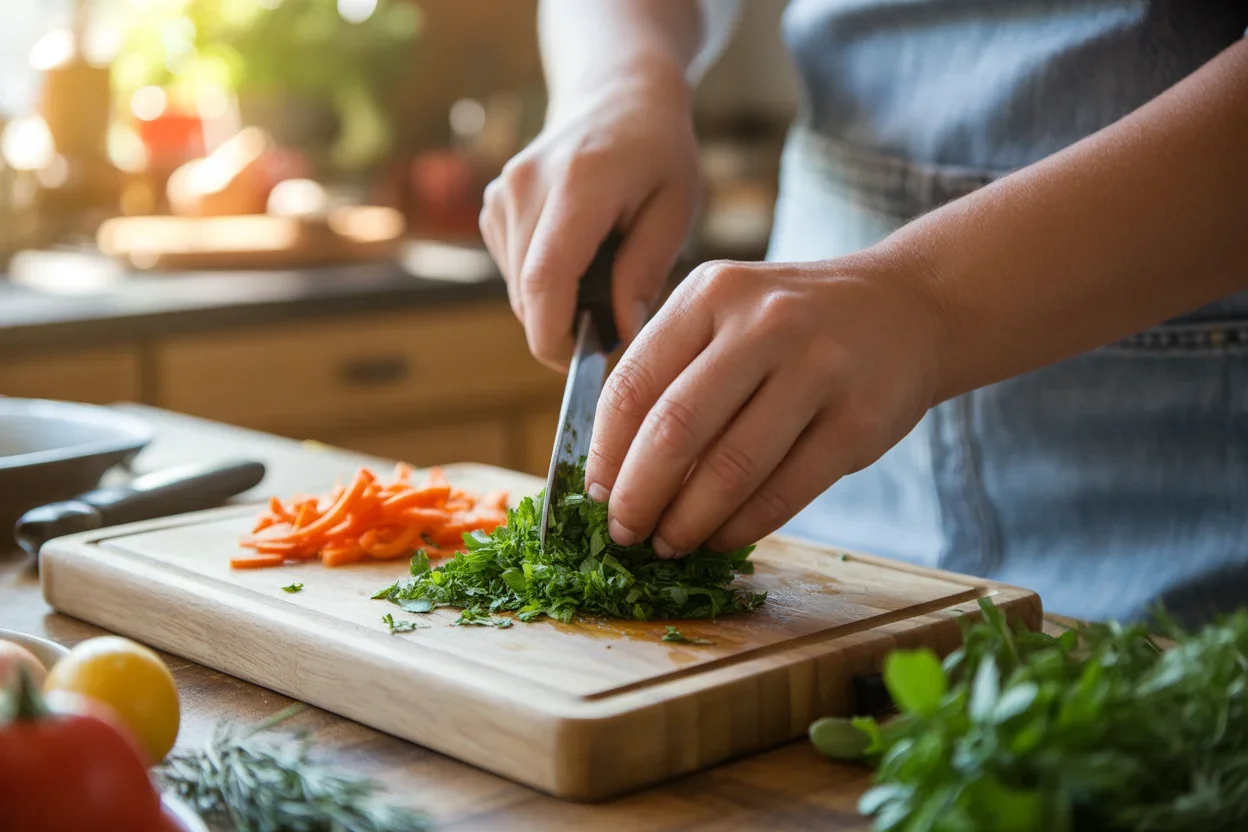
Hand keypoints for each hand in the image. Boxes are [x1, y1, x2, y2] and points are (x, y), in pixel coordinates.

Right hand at [479, 66, 700, 368]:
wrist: (616, 96)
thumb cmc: (658, 153)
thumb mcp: (675, 208)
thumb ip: (645, 271)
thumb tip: (619, 333)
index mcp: (577, 185)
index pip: (545, 281)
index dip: (556, 339)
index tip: (588, 362)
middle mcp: (525, 187)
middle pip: (528, 294)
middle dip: (566, 327)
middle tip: (616, 323)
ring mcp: (501, 195)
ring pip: (518, 289)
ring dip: (557, 305)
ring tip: (605, 277)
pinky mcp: (493, 206)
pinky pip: (514, 272)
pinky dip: (545, 283)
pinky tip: (580, 256)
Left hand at [584, 250, 945, 555]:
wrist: (909, 306)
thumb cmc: (792, 324)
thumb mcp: (727, 314)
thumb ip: (672, 372)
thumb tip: (612, 472)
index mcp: (712, 294)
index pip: (632, 383)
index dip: (605, 452)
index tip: (593, 496)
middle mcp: (764, 323)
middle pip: (675, 429)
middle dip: (638, 496)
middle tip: (623, 533)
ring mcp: (819, 369)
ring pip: (731, 469)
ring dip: (688, 522)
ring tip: (668, 544)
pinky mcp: (860, 420)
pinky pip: (785, 491)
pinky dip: (742, 526)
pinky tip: (720, 538)